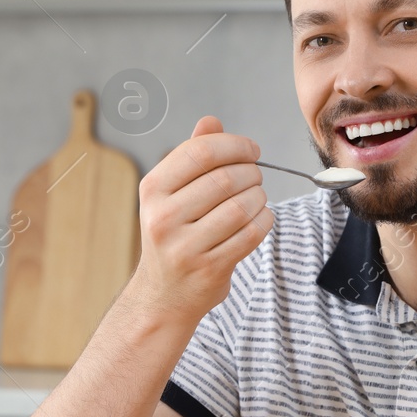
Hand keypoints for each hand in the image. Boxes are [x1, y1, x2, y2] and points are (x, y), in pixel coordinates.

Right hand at [129, 116, 272, 322]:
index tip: (252, 150)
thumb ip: (191, 156)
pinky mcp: (209, 268)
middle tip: (256, 177)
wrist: (164, 295)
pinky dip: (263, 221)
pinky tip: (260, 217)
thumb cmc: (173, 235)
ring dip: (259, 197)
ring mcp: (185, 246)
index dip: (235, 145)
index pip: (200, 152)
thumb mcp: (171, 194)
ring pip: (241, 206)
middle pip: (225, 178)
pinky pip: (250, 234)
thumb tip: (211, 121)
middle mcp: (163, 217)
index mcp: (152, 189)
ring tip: (257, 198)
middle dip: (251, 173)